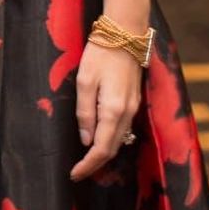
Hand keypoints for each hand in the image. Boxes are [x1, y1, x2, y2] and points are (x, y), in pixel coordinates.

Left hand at [70, 41, 140, 181]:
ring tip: (85, 160)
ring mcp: (133, 108)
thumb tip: (85, 140)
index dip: (88, 165)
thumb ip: (85, 112)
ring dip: (103, 153)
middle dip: (95, 164)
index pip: (101, 149)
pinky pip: (123, 129)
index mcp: (113, 111)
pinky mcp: (134, 101)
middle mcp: (127, 114)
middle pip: (112, 149)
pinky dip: (111, 139)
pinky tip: (98, 138)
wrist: (124, 35)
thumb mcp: (84, 81)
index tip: (74, 174)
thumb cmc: (100, 54)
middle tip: (77, 171)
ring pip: (119, 140)